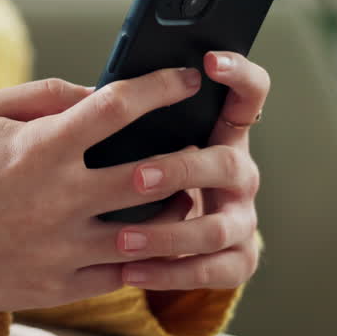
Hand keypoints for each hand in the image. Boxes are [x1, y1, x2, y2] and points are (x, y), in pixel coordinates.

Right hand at [0, 68, 207, 311]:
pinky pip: (126, 271)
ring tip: (192, 192)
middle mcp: (59, 197)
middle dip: (197, 156)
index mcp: (40, 148)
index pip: (118, 107)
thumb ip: (44, 94)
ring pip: (151, 231)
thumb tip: (99, 91)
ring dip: (181, 208)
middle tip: (211, 144)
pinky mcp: (63, 284)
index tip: (186, 80)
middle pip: (153, 174)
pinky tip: (158, 234)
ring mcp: (64, 246)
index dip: (162, 87)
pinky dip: (150, 252)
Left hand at [117, 51, 268, 291]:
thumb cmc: (127, 171)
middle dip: (182, 170)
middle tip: (137, 177)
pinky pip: (215, 272)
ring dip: (169, 233)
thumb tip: (89, 93)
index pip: (248, 92)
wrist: (151, 235)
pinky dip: (171, 274)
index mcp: (220, 132)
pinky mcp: (237, 259)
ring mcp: (243, 217)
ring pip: (220, 227)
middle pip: (228, 163)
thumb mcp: (129, 140)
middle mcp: (240, 172)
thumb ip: (118, 114)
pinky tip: (129, 272)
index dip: (237, 73)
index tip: (206, 61)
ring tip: (121, 238)